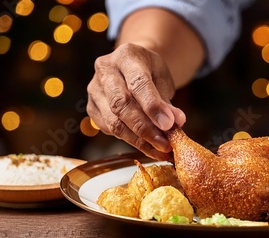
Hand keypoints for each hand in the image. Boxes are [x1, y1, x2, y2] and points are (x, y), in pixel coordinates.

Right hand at [87, 43, 185, 159]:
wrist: (133, 67)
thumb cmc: (151, 73)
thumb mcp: (163, 80)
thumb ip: (167, 102)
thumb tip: (176, 123)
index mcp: (127, 55)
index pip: (138, 83)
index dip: (153, 106)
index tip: (169, 125)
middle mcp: (105, 69)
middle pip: (122, 105)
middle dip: (145, 128)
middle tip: (165, 144)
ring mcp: (94, 89)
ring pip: (114, 122)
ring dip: (139, 140)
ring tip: (160, 150)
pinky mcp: (91, 107)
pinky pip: (109, 129)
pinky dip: (130, 141)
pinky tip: (148, 146)